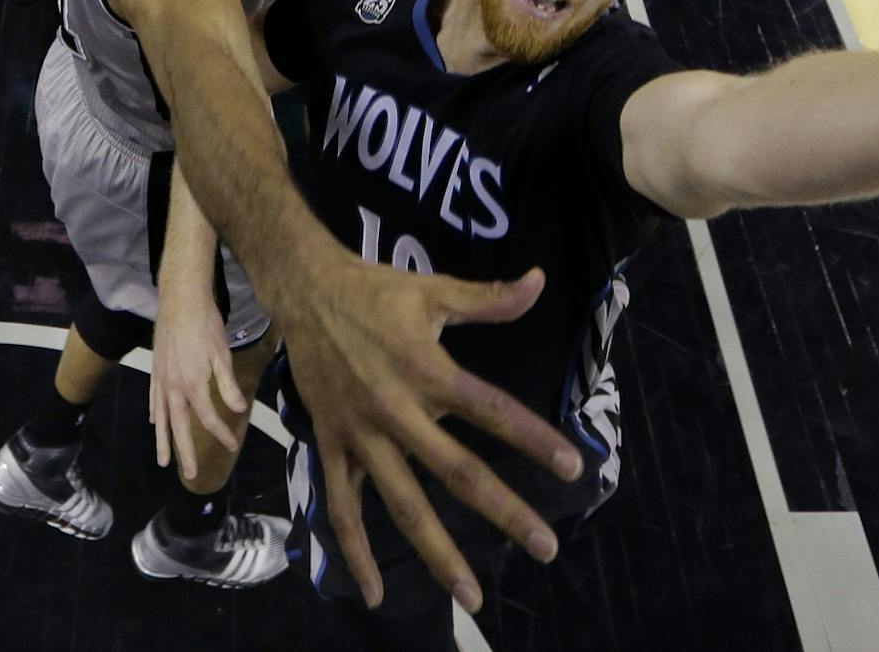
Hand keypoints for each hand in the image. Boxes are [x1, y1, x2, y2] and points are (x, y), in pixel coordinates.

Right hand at [149, 281, 246, 480]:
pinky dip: (155, 415)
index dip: (221, 433)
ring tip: (164, 461)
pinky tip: (155, 423)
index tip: (232, 445)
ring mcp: (161, 380)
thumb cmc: (205, 324)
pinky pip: (154, 400)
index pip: (208, 418)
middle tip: (190, 474)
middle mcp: (173, 388)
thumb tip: (237, 410)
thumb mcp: (222, 354)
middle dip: (185, 452)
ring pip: (161, 418)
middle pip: (179, 427)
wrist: (180, 300)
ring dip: (163, 441)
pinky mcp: (156, 370)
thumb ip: (228, 385)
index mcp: (193, 385)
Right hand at [274, 257, 578, 612]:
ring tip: (471, 593)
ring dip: (438, 552)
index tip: (573, 466)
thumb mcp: (436, 290)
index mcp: (427, 370)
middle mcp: (396, 410)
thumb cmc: (377, 291)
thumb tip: (540, 282)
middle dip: (505, 511)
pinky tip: (376, 594)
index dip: (534, 439)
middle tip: (547, 547)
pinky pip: (343, 509)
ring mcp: (361, 435)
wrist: (305, 291)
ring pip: (403, 504)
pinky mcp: (332, 447)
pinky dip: (355, 552)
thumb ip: (490, 298)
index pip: (492, 410)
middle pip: (457, 471)